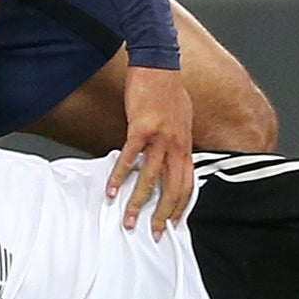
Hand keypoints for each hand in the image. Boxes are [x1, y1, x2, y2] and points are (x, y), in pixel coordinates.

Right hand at [109, 66, 193, 237]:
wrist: (158, 65)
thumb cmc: (168, 89)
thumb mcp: (183, 118)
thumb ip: (179, 140)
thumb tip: (175, 154)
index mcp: (186, 144)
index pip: (188, 184)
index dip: (180, 206)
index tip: (172, 223)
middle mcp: (176, 145)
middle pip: (173, 188)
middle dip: (162, 215)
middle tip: (153, 233)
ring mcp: (160, 137)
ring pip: (151, 178)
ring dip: (139, 202)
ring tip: (128, 219)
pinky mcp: (141, 128)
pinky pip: (130, 158)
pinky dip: (119, 176)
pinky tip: (111, 189)